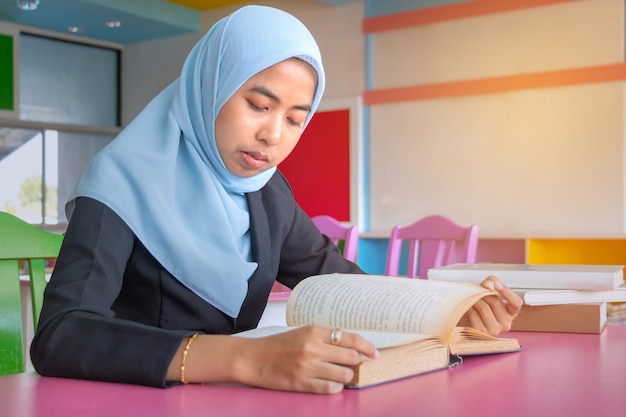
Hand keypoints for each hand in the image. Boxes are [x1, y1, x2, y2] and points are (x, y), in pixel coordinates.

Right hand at [235, 325, 377, 393]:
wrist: (254, 358)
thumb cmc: (278, 345)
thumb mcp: (302, 333)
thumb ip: (324, 339)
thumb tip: (351, 348)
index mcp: (313, 331)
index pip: (350, 338)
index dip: (367, 347)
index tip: (374, 353)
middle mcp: (312, 348)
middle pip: (351, 357)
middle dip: (358, 363)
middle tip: (358, 366)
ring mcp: (307, 367)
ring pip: (343, 375)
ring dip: (347, 377)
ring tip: (343, 376)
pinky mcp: (302, 383)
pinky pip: (330, 389)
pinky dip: (336, 388)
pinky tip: (332, 385)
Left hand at [462, 275, 522, 334]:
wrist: (473, 317)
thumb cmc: (485, 303)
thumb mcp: (491, 290)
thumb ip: (492, 281)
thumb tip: (488, 285)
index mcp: (512, 312)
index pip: (516, 303)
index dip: (507, 293)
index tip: (497, 285)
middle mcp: (506, 323)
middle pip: (495, 302)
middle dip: (484, 293)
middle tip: (479, 292)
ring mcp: (495, 330)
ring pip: (484, 308)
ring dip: (476, 300)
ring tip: (474, 299)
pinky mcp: (482, 333)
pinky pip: (474, 314)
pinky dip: (470, 308)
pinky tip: (471, 308)